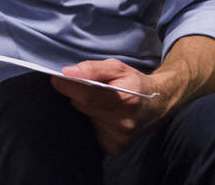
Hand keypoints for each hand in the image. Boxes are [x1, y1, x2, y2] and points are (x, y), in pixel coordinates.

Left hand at [51, 58, 168, 154]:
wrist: (158, 105)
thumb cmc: (134, 83)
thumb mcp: (117, 67)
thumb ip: (92, 68)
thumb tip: (67, 72)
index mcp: (127, 98)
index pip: (87, 95)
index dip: (68, 86)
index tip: (56, 79)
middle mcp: (124, 122)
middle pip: (83, 107)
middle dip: (77, 95)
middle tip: (83, 88)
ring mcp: (120, 138)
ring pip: (86, 120)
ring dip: (85, 110)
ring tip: (99, 103)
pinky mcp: (115, 148)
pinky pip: (92, 133)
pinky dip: (92, 123)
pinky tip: (103, 117)